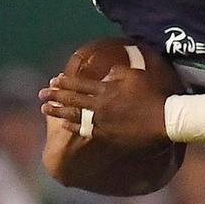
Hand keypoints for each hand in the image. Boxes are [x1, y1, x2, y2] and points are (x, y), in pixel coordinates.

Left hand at [38, 66, 168, 148]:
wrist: (163, 120)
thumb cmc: (152, 95)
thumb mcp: (137, 76)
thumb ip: (120, 71)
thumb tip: (109, 69)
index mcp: (107, 89)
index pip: (80, 84)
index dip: (65, 82)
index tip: (54, 80)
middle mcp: (100, 105)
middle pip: (72, 99)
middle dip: (55, 95)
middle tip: (41, 93)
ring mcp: (101, 121)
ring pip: (74, 115)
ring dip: (58, 111)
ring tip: (45, 109)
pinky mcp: (106, 134)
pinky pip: (84, 129)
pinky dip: (72, 126)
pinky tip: (64, 124)